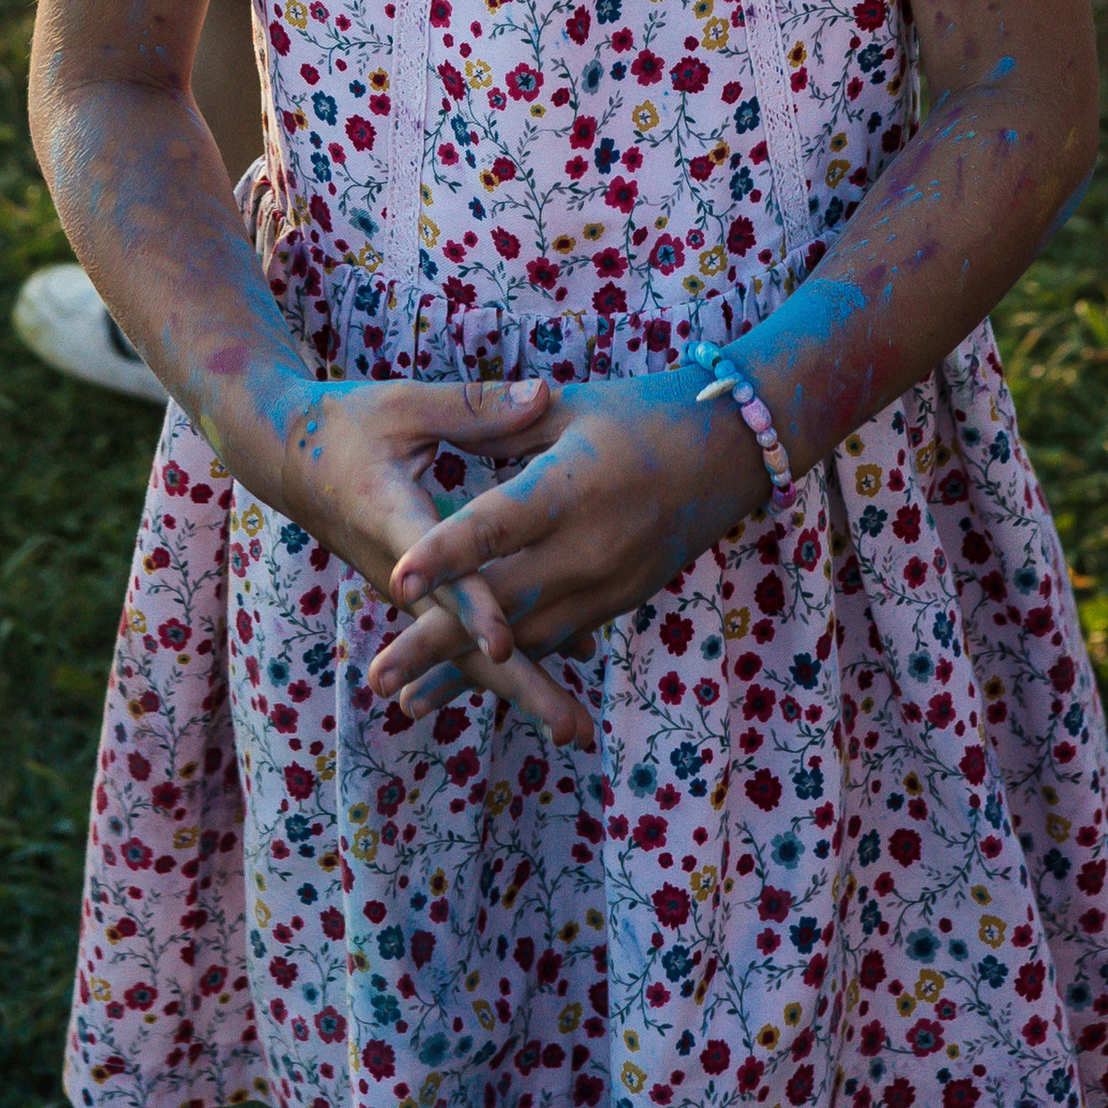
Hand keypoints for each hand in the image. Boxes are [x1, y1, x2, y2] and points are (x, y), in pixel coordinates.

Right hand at [267, 367, 595, 750]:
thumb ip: (475, 407)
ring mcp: (407, 593)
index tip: (506, 644)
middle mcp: (399, 573)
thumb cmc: (346, 424)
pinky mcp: (418, 596)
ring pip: (463, 654)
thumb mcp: (406, 404)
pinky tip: (563, 670)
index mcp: (392, 518)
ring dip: (521, 688)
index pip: (436, 571)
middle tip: (571, 729)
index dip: (471, 607)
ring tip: (576, 731)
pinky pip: (462, 638)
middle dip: (518, 684)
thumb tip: (546, 396)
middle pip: (460, 642)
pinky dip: (508, 661)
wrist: (286, 459)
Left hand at [368, 360, 770, 710]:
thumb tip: (448, 432)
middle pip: (502, 604)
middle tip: (376, 676)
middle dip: (437, 644)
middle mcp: (590, 546)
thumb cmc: (639, 413)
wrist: (731, 451)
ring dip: (466, 673)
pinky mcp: (620, 603)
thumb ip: (501, 424)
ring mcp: (609, 584)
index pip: (497, 526)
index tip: (395, 582)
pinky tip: (468, 689)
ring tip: (405, 700)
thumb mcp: (569, 406)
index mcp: (570, 486)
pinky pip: (556, 640)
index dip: (445, 555)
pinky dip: (511, 667)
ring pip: (528, 640)